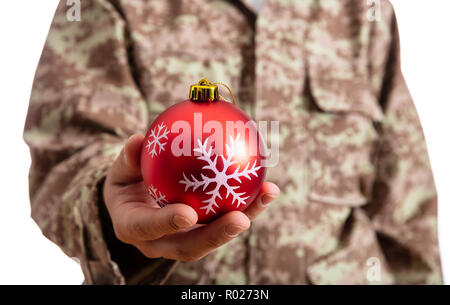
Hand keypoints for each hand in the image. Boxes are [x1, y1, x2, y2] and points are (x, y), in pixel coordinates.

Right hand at [103, 134, 279, 261]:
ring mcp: (184, 239)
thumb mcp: (120, 169)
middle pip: (189, 246)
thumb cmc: (126, 183)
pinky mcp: (203, 231)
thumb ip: (128, 158)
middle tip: (240, 219)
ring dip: (243, 219)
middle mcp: (160, 241)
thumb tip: (136, 140)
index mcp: (133, 227)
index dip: (167, 224)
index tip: (187, 214)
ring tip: (265, 196)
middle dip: (216, 236)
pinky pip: (225, 220)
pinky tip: (268, 188)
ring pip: (214, 237)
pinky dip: (248, 206)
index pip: (148, 228)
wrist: (135, 203)